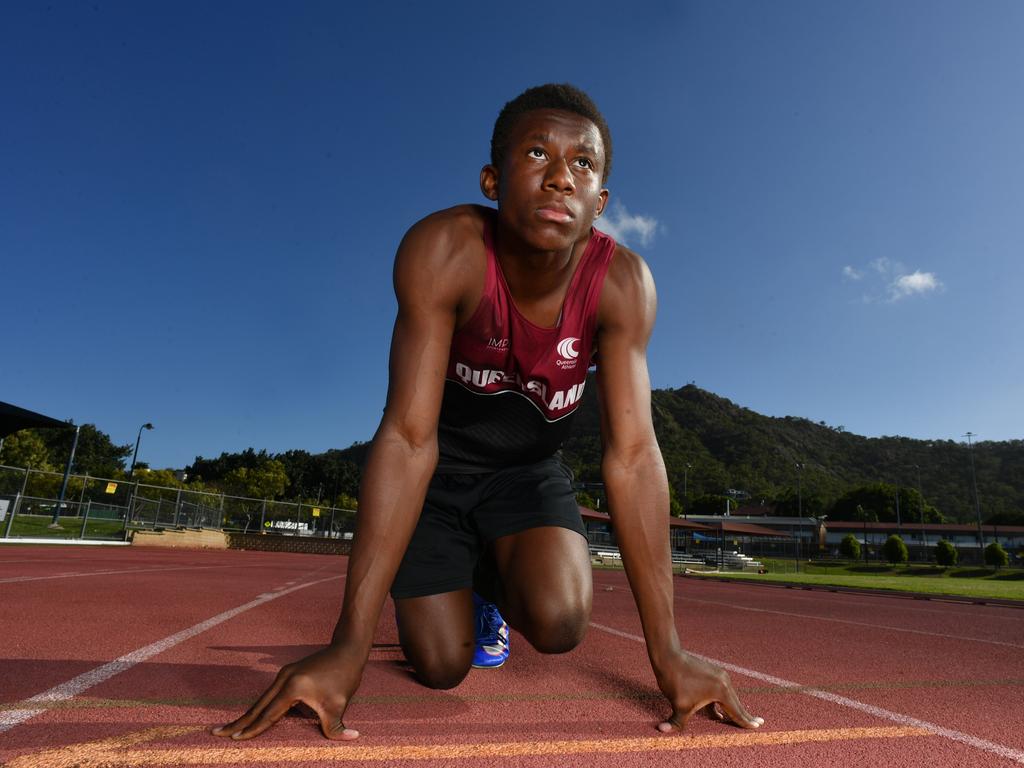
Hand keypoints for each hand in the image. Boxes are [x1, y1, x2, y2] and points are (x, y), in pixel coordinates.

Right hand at [212, 644, 364, 740]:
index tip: (234, 738)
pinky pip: (271, 694)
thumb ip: (336, 726)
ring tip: (230, 728)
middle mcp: (283, 679)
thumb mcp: (339, 704)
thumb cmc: (344, 676)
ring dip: (248, 714)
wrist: (347, 650)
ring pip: (262, 699)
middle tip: (216, 733)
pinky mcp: (289, 673)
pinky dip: (261, 706)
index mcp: (292, 687)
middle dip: (238, 722)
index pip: (268, 714)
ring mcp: (285, 674)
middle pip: (257, 706)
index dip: (252, 729)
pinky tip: (254, 716)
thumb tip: (351, 739)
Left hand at [652, 649, 763, 732]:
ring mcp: (719, 675)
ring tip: (742, 719)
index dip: (746, 722)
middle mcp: (724, 681)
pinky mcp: (712, 672)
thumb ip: (676, 723)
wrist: (668, 656)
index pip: (737, 711)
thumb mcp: (678, 706)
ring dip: (733, 709)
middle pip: (736, 703)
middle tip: (759, 723)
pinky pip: (720, 691)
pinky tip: (717, 714)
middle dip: (745, 715)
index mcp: (721, 691)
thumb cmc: (675, 681)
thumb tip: (661, 730)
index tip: (757, 727)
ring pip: (729, 697)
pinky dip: (721, 702)